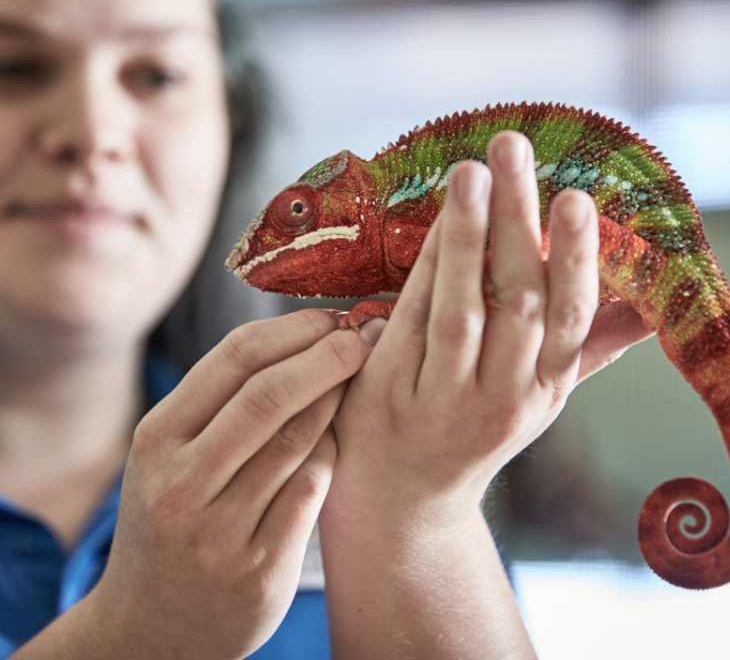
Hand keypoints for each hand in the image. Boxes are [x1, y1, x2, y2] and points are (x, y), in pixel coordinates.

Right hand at [84, 311, 375, 659]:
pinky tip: (339, 439)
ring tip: (357, 378)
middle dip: (329, 356)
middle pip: (271, 395)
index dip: (293, 329)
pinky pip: (313, 488)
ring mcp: (220, 532)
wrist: (148, 630)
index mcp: (157, 439)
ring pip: (300, 439)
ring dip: (338, 399)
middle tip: (364, 337)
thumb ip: (222, 402)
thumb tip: (303, 336)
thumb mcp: (169, 456)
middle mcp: (182, 484)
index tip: (330, 317)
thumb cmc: (169, 520)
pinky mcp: (259, 569)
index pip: (235, 358)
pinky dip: (333, 453)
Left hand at [324, 130, 652, 520]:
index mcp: (546, 386)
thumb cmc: (477, 425)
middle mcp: (506, 396)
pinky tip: (434, 220)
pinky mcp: (394, 392)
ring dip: (469, 237)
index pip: (571, 319)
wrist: (407, 495)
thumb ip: (589, 348)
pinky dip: (427, 268)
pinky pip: (415, 321)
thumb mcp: (540, 396)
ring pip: (464, 310)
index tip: (577, 199)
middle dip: (518, 221)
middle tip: (514, 147)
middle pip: (520, 302)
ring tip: (470, 171)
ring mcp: (447, 398)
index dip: (576, 260)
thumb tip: (651, 308)